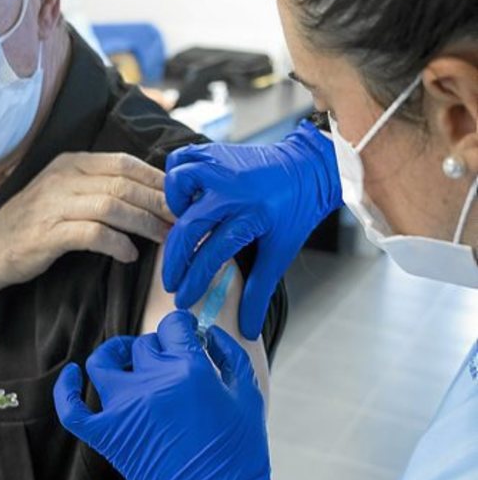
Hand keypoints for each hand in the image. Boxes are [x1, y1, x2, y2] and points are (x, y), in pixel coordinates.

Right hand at [0, 152, 173, 286]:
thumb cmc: (36, 222)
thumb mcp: (66, 192)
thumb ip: (100, 186)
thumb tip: (150, 193)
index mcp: (71, 162)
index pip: (124, 162)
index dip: (156, 178)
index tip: (181, 196)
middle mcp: (64, 178)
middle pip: (123, 183)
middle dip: (158, 201)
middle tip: (182, 219)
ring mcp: (55, 204)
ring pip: (113, 206)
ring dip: (145, 223)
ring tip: (164, 238)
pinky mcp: (49, 233)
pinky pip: (93, 233)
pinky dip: (117, 243)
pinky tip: (130, 254)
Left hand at [54, 310, 278, 479]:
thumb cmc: (239, 454)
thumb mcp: (248, 395)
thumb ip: (229, 355)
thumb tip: (209, 335)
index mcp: (189, 369)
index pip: (173, 325)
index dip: (183, 327)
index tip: (188, 335)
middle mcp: (152, 383)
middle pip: (144, 344)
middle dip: (160, 348)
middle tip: (172, 364)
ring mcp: (125, 409)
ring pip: (103, 363)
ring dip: (113, 354)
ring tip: (124, 355)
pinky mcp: (108, 436)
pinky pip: (73, 409)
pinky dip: (66, 390)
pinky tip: (72, 375)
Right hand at [164, 120, 341, 338]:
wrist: (308, 167)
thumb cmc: (296, 208)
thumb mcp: (281, 251)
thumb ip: (259, 290)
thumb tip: (249, 327)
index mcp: (251, 215)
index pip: (212, 255)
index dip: (193, 281)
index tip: (182, 298)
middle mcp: (231, 190)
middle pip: (188, 228)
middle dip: (175, 261)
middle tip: (171, 281)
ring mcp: (221, 167)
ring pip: (178, 183)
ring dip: (173, 207)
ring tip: (183, 226)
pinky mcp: (215, 152)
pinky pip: (182, 159)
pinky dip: (177, 177)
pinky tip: (185, 195)